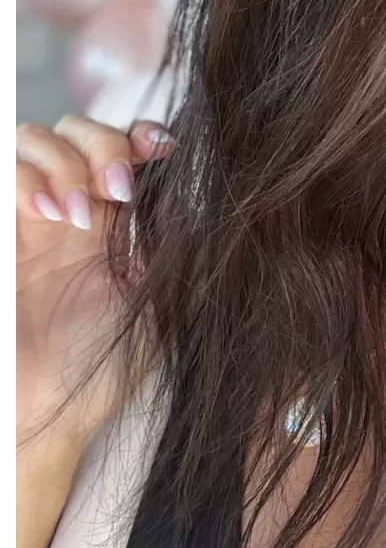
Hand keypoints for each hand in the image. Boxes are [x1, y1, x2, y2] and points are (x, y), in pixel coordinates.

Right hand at [16, 115, 172, 458]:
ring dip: (63, 160)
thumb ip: (175, 240)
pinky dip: (25, 177)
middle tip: (118, 189)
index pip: (122, 144)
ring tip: (77, 211)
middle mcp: (66, 208)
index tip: (162, 150)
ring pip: (32, 138)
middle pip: (74, 128)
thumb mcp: (158, 296)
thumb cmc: (101, 367)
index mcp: (111, 216)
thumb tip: (202, 184)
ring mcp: (23, 218)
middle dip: (100, 143)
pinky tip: (50, 212)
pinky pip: (1, 173)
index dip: (139, 134)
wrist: (43, 418)